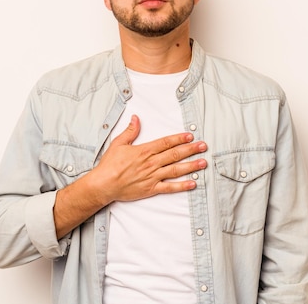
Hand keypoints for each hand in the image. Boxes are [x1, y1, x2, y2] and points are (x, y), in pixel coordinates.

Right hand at [91, 114, 207, 202]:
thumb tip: (136, 118)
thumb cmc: (110, 164)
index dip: (179, 139)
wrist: (104, 184)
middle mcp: (151, 163)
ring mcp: (152, 176)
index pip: (166, 143)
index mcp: (144, 151)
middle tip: (204, 146)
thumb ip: (130, 131)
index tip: (190, 136)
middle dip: (191, 150)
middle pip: (175, 154)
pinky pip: (169, 187)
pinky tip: (193, 183)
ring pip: (176, 170)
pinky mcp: (151, 189)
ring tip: (203, 162)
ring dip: (191, 166)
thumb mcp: (118, 143)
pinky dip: (182, 186)